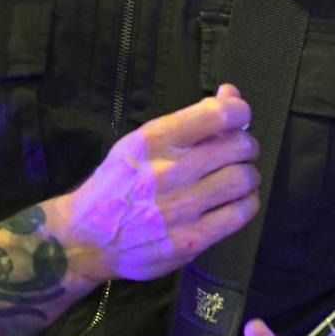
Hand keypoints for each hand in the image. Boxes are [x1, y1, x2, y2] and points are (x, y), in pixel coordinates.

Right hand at [43, 85, 259, 285]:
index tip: (238, 119)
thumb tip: (231, 94)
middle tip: (238, 154)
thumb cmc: (116, 185)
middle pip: (238, 147)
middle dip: (246, 146)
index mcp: (154, 140)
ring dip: (249, 175)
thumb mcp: (141, 142)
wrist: (85, 239)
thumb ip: (189, 120)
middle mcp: (168, 172)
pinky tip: (236, 201)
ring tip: (237, 178)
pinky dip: (247, 203)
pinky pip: (238, 215)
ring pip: (243, 179)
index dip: (240, 112)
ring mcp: (179, 208)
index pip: (218, 115)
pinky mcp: (189, 241)